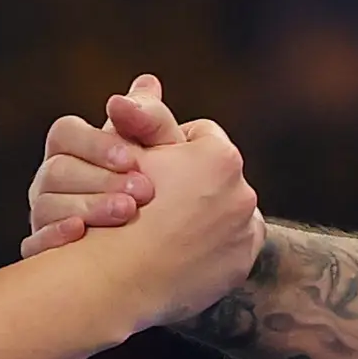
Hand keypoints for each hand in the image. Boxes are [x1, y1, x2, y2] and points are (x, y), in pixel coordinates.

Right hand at [22, 75, 184, 255]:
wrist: (165, 249)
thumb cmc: (163, 188)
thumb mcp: (163, 150)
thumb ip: (151, 118)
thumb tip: (146, 83)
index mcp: (73, 149)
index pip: (66, 134)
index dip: (96, 144)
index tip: (132, 158)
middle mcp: (52, 180)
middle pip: (56, 170)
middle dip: (101, 180)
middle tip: (143, 191)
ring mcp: (45, 215)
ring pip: (46, 206)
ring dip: (88, 207)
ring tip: (128, 214)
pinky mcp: (45, 253)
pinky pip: (35, 244)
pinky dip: (56, 237)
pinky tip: (83, 234)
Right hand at [60, 115, 263, 333]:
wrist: (116, 277)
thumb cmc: (113, 205)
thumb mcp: (124, 151)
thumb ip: (142, 115)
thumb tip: (149, 82)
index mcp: (218, 156)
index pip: (197, 136)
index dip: (168, 151)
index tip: (146, 167)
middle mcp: (242, 192)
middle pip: (213, 177)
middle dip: (190, 184)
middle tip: (153, 199)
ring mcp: (243, 233)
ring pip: (223, 213)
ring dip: (201, 216)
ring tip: (165, 228)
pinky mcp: (239, 266)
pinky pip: (228, 250)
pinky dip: (208, 250)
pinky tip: (178, 253)